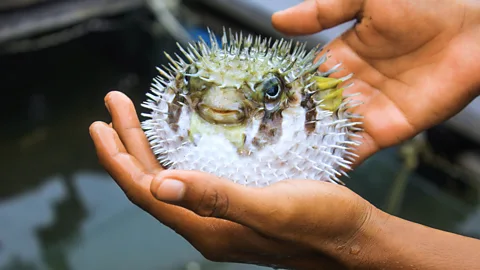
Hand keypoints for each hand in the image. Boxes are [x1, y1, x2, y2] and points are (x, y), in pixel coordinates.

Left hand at [89, 91, 378, 268]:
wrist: (353, 238)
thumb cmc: (320, 223)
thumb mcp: (271, 208)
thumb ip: (217, 199)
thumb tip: (159, 186)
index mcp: (208, 228)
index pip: (146, 194)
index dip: (119, 161)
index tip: (100, 126)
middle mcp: (207, 226)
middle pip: (153, 186)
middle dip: (127, 147)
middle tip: (112, 109)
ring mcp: (220, 219)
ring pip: (170, 184)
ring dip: (147, 151)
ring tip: (132, 121)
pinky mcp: (236, 209)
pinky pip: (191, 183)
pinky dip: (174, 159)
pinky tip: (175, 144)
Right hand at [272, 0, 479, 164]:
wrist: (474, 32)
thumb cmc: (425, 4)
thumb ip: (323, 10)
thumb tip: (277, 21)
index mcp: (339, 58)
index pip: (303, 81)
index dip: (280, 94)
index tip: (253, 108)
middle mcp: (349, 87)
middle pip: (311, 113)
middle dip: (287, 129)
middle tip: (256, 146)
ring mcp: (366, 111)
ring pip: (327, 134)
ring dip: (305, 149)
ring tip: (275, 166)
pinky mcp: (386, 131)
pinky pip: (355, 150)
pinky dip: (336, 162)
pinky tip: (313, 173)